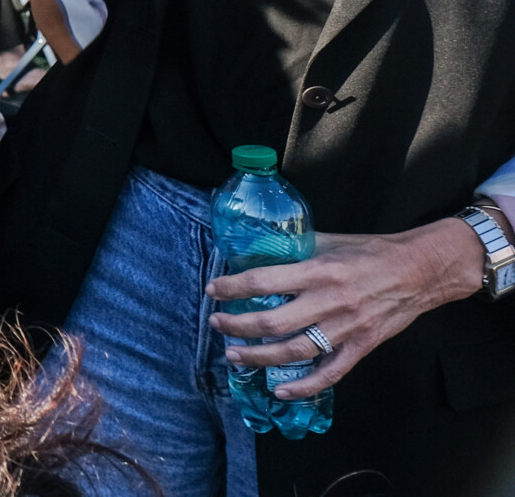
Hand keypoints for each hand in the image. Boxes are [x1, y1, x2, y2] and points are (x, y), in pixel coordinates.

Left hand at [210, 220, 481, 396]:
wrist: (419, 271)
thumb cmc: (370, 252)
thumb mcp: (329, 241)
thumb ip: (294, 249)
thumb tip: (257, 250)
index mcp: (319, 271)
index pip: (264, 281)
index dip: (233, 288)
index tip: (213, 290)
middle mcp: (330, 302)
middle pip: (273, 323)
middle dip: (238, 326)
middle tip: (216, 324)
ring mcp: (347, 329)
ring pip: (295, 351)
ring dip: (260, 357)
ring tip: (235, 355)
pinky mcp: (362, 347)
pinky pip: (330, 373)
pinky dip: (304, 386)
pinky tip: (280, 391)